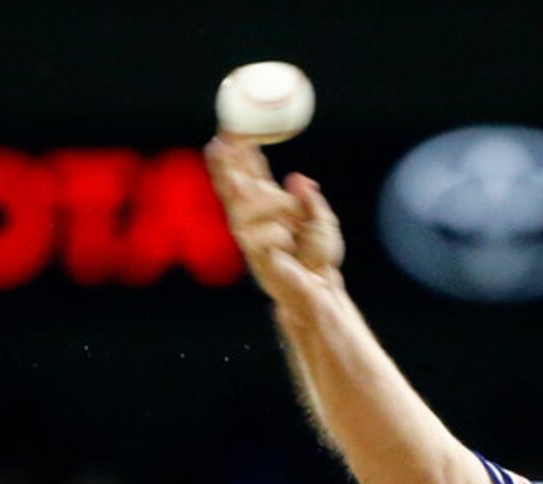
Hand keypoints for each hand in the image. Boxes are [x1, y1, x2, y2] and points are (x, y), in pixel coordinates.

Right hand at [204, 135, 344, 309]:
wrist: (321, 292)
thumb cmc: (319, 258)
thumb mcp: (323, 221)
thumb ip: (310, 200)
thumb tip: (296, 179)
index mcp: (268, 208)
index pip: (248, 176)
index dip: (240, 155)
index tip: (231, 131)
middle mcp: (254, 221)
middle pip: (232, 188)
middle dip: (224, 165)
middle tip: (220, 143)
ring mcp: (251, 240)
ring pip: (243, 210)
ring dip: (266, 205)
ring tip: (289, 212)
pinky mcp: (255, 258)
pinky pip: (259, 237)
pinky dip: (278, 234)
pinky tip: (288, 243)